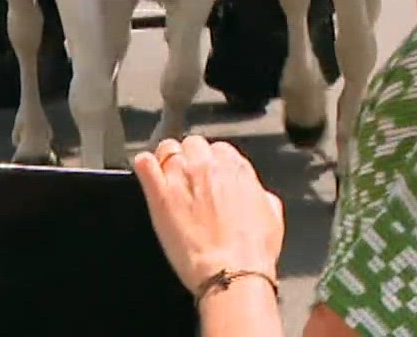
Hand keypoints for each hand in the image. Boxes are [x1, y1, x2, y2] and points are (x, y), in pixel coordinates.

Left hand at [133, 136, 283, 292]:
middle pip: (192, 144)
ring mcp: (181, 178)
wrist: (231, 272)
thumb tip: (254, 193)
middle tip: (191, 180)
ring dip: (167, 160)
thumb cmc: (252, 251)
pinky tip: (147, 173)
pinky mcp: (159, 195)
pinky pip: (144, 164)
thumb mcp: (272, 216)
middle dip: (192, 159)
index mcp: (236, 167)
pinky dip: (144, 165)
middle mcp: (207, 166)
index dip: (213, 163)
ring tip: (167, 177)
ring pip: (167, 148)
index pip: (219, 148)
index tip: (211, 176)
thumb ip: (258, 193)